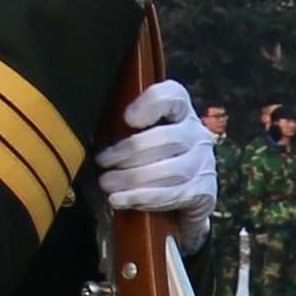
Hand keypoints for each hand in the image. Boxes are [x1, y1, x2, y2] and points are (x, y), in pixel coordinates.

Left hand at [92, 73, 216, 220]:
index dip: (151, 104)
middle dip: (129, 152)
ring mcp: (203, 163)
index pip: (173, 96)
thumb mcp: (139, 136)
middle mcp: (196, 134)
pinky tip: (121, 199)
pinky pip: (172, 194)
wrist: (185, 196)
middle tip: (103, 162)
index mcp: (180, 112)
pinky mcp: (204, 191)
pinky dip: (143, 198)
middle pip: (166, 138)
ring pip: (169, 170)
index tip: (128, 118)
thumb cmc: (153, 159)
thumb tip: (91, 130)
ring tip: (107, 183)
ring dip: (132, 178)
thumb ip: (123, 128)